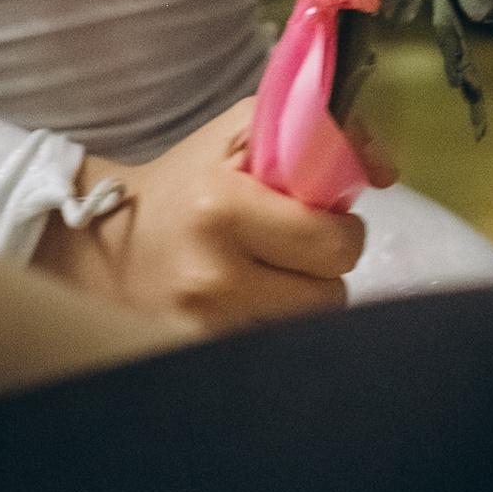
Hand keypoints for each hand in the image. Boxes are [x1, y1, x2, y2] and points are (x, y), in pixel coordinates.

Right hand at [30, 97, 362, 329]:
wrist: (106, 246)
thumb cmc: (185, 185)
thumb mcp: (239, 135)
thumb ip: (316, 131)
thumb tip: (386, 166)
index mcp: (222, 209)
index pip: (333, 243)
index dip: (339, 230)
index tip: (322, 220)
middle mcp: (213, 278)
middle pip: (330, 296)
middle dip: (323, 269)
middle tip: (295, 250)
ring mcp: (205, 330)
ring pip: (308, 330)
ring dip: (301, 304)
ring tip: (269, 278)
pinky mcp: (199, 360)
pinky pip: (275, 352)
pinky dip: (274, 331)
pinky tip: (248, 306)